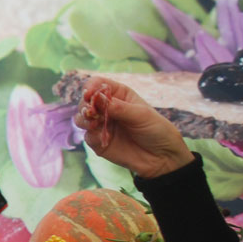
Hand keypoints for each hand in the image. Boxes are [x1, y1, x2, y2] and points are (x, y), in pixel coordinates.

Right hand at [73, 76, 193, 178]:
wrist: (161, 157)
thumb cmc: (156, 130)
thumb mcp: (141, 115)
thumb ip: (119, 107)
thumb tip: (97, 98)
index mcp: (119, 95)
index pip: (99, 84)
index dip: (91, 87)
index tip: (89, 95)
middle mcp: (107, 108)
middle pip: (86, 101)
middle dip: (85, 106)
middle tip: (91, 113)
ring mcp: (101, 124)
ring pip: (81, 118)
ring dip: (84, 120)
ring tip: (94, 124)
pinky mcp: (98, 141)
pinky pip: (87, 136)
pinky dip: (92, 136)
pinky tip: (103, 139)